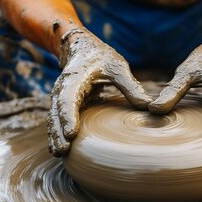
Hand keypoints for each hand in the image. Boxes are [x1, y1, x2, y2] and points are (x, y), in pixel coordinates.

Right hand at [47, 28, 150, 155]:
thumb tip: (148, 106)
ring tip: (59, 154)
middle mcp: (63, 89)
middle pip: (57, 112)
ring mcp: (60, 97)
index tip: (71, 133)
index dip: (69, 116)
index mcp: (75, 78)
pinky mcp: (63, 105)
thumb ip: (131, 85)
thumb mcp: (117, 66)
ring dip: (55, 136)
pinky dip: (55, 133)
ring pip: (54, 118)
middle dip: (58, 132)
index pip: (68, 99)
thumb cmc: (101, 57)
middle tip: (64, 151)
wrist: (81, 47)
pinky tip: (58, 149)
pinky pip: (56, 120)